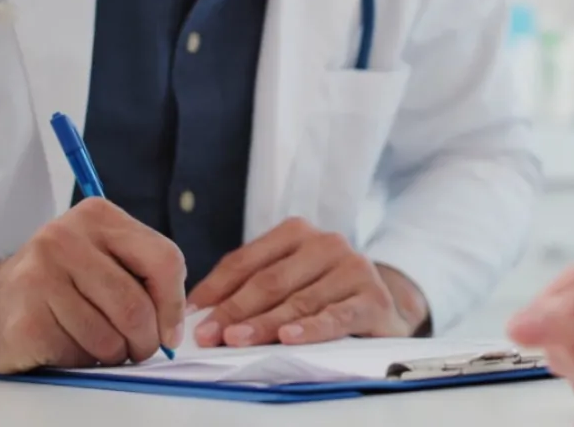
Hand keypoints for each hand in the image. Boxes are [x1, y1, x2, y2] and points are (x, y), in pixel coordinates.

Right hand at [0, 198, 186, 372]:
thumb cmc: (57, 285)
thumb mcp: (102, 259)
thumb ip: (143, 277)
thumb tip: (173, 328)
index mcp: (97, 215)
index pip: (164, 259)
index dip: (174, 304)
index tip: (169, 330)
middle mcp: (65, 237)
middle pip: (136, 305)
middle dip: (145, 339)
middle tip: (139, 349)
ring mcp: (40, 275)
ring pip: (109, 335)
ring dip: (113, 353)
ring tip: (97, 343)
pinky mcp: (25, 316)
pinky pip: (78, 353)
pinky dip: (81, 360)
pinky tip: (65, 343)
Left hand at [186, 218, 428, 346]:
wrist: (382, 309)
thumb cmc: (324, 295)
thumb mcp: (286, 283)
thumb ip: (248, 289)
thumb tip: (199, 313)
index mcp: (298, 232)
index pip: (246, 260)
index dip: (216, 288)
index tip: (191, 315)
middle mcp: (327, 243)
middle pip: (270, 280)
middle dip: (234, 310)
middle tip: (207, 335)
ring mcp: (353, 268)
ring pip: (299, 301)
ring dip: (264, 323)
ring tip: (236, 340)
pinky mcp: (373, 299)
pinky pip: (336, 317)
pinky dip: (310, 329)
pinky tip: (288, 338)